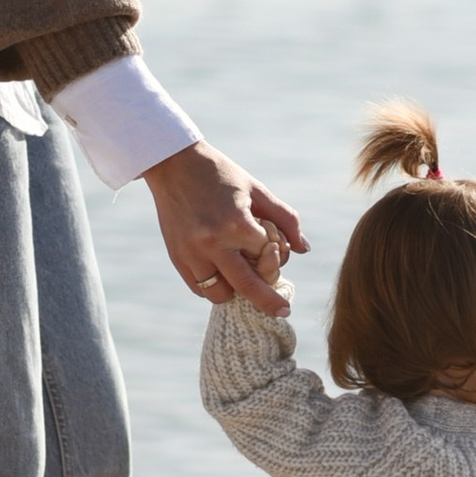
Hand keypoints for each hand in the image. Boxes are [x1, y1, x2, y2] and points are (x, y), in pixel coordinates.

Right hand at [144, 143, 306, 312]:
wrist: (173, 164)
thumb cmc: (220, 174)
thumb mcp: (257, 190)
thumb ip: (285, 219)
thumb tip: (303, 249)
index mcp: (236, 225)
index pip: (267, 256)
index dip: (276, 254)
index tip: (278, 252)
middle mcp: (213, 244)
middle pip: (248, 288)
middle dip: (269, 303)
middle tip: (284, 312)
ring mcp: (191, 253)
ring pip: (221, 294)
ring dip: (236, 292)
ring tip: (241, 279)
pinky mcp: (176, 257)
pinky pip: (199, 288)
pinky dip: (213, 287)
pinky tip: (223, 273)